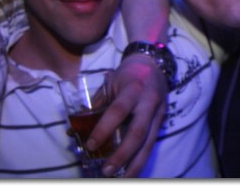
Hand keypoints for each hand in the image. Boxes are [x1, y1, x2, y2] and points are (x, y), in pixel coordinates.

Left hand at [88, 54, 166, 176]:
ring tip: (121, 179)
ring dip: (135, 164)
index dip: (104, 129)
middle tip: (106, 171)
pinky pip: (152, 143)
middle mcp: (148, 102)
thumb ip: (97, 104)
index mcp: (133, 89)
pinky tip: (132, 171)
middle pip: (137, 133)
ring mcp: (158, 112)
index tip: (91, 145)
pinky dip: (141, 159)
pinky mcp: (162, 121)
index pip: (118, 111)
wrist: (153, 63)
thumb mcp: (110, 82)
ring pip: (149, 143)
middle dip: (122, 155)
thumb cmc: (126, 74)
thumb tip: (76, 129)